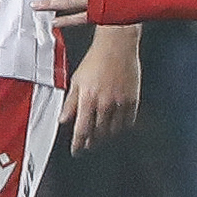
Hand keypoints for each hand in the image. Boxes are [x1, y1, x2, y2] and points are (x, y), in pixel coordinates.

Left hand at [65, 30, 139, 150]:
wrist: (117, 46)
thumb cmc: (95, 60)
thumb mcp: (76, 80)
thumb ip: (70, 102)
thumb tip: (63, 119)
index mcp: (88, 99)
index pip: (82, 129)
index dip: (78, 143)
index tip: (77, 150)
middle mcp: (104, 103)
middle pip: (98, 133)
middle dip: (92, 141)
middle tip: (88, 145)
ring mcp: (121, 103)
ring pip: (113, 130)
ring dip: (106, 136)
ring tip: (100, 137)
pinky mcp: (133, 100)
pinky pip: (128, 121)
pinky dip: (121, 127)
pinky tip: (116, 127)